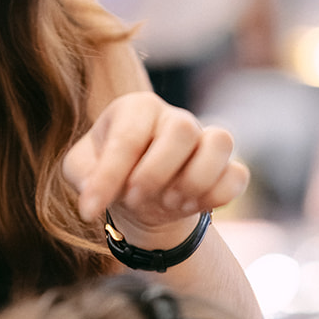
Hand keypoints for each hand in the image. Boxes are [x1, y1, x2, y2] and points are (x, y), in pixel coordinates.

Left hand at [62, 91, 247, 244]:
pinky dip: (217, 196)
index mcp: (136, 108)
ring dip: (194, 182)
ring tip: (168, 203)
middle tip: (135, 199)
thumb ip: (82, 175)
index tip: (90, 209)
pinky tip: (193, 207)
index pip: (127, 137)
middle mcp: (174, 117)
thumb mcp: (81, 171)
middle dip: (156, 173)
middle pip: (182, 129)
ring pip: (220, 142)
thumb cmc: (108, 173)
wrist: (141, 196)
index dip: (108, 177)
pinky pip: (238, 175)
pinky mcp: (226, 166)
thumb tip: (93, 193)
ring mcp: (204, 139)